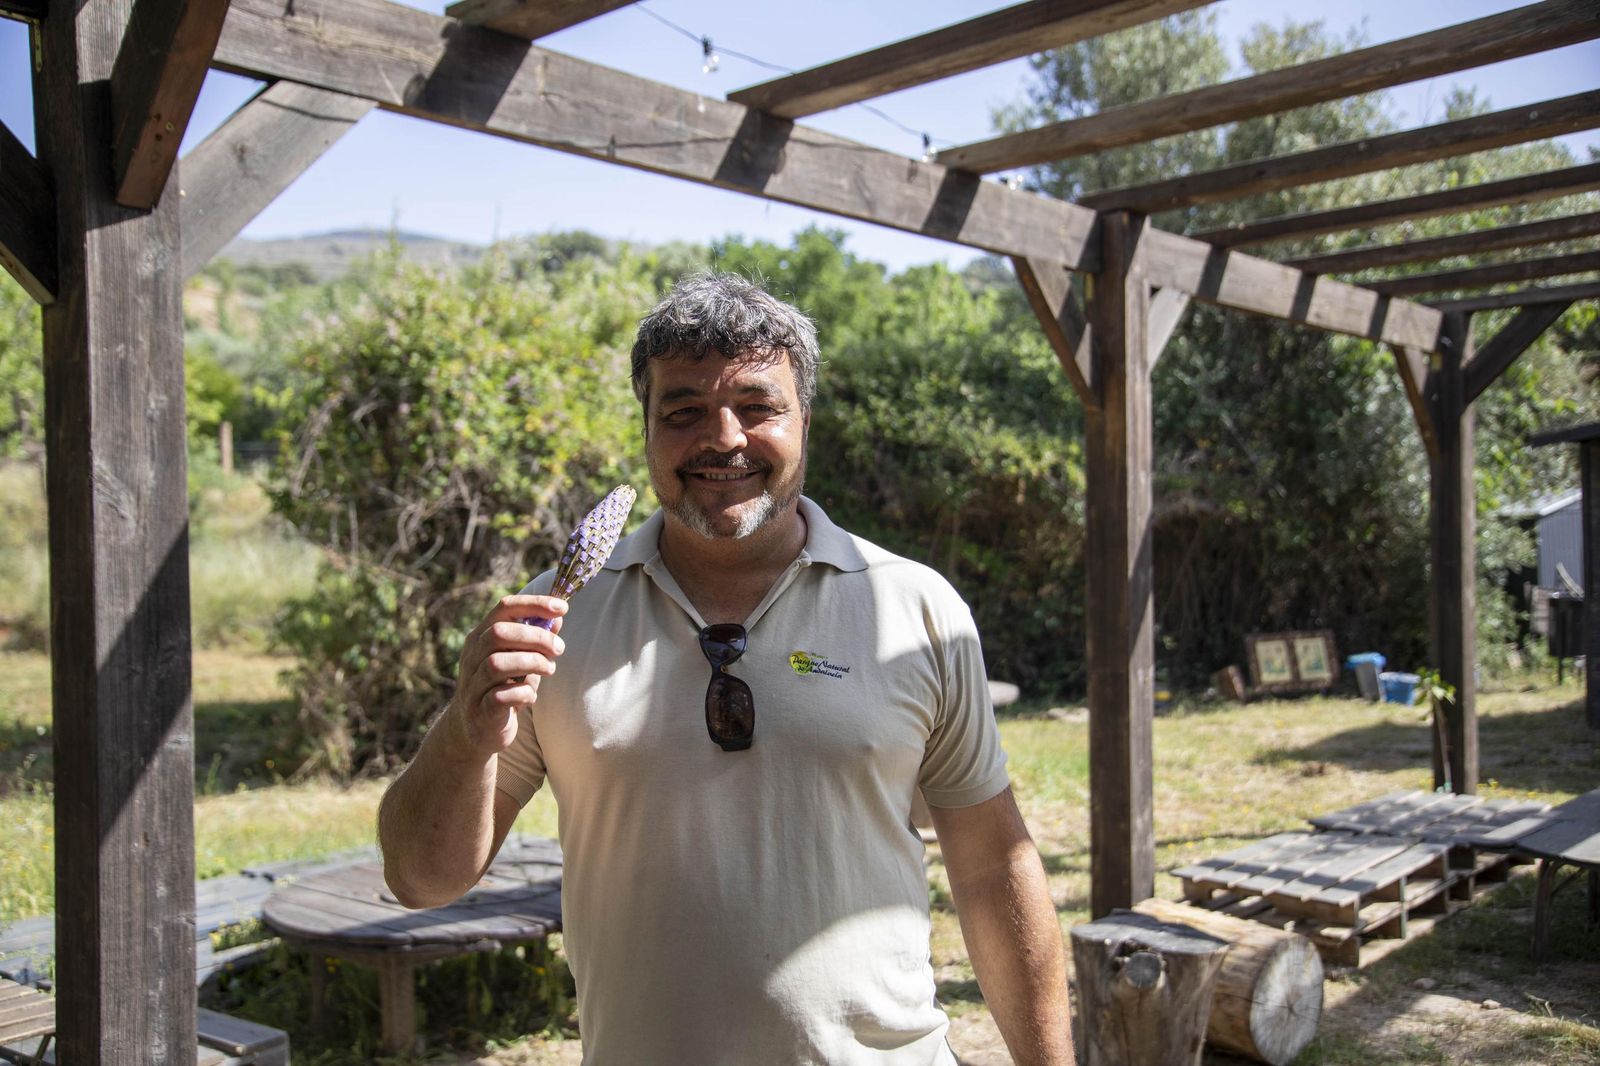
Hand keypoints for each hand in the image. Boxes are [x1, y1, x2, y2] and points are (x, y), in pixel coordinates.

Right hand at [447, 594, 566, 757]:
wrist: (476, 730)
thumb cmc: (503, 687)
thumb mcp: (521, 659)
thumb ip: (536, 640)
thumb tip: (558, 617)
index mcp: (481, 637)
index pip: (504, 608)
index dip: (534, 604)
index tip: (562, 608)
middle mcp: (472, 657)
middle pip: (499, 633)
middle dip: (536, 637)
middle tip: (559, 649)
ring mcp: (473, 684)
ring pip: (497, 664)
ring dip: (532, 663)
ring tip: (549, 669)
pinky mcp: (480, 710)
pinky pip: (500, 697)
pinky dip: (523, 693)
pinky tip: (531, 696)